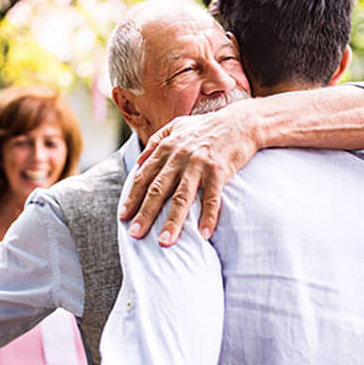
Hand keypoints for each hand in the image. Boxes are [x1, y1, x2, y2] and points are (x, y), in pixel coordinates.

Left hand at [119, 103, 258, 244]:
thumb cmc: (206, 126)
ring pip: (182, 197)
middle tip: (135, 234)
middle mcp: (179, 157)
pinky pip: (212, 198)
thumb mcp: (177, 126)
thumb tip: (139, 161)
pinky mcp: (219, 171)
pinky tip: (204, 234)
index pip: (144, 177)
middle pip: (158, 190)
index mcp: (167, 148)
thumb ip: (156, 141)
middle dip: (145, 213)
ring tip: (164, 241)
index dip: (133, 197)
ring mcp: (199, 164)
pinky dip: (208, 216)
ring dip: (173, 221)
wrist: (240, 122)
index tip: (123, 216)